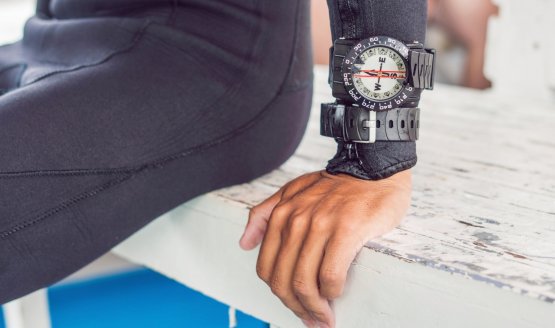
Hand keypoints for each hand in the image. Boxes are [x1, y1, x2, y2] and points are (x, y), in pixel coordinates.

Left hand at [239, 169, 411, 327]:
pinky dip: (332, 293)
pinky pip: (331, 275)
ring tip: (325, 318)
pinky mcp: (346, 230)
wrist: (373, 167)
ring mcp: (320, 224)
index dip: (278, 294)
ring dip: (314, 308)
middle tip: (312, 321)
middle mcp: (296, 220)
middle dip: (295, 308)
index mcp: (281, 214)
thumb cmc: (336, 185)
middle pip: (283, 280)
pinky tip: (337, 294)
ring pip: (305, 282)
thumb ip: (264, 214)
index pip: (267, 268)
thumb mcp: (293, 191)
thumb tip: (244, 243)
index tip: (295, 306)